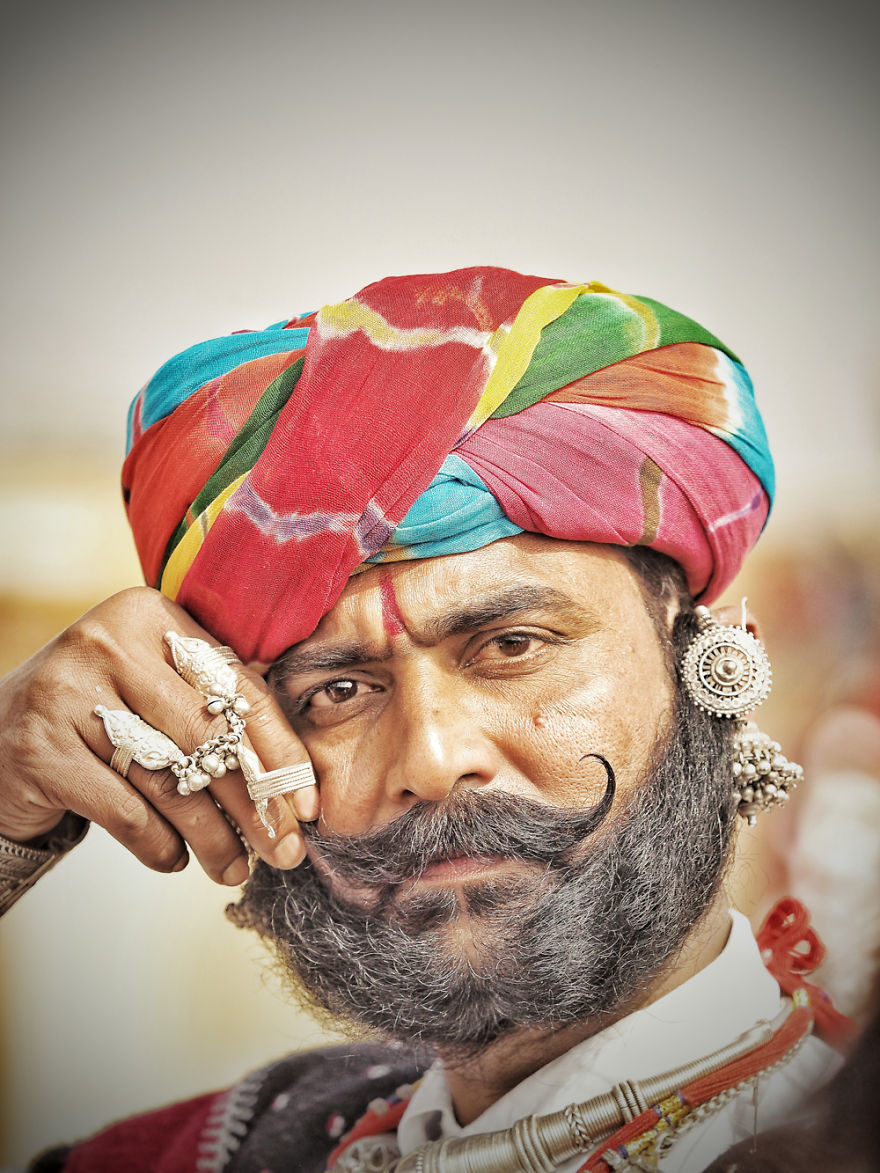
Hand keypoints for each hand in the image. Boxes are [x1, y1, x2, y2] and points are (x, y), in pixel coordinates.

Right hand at [0, 587, 317, 884]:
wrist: (1, 734)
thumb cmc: (104, 712)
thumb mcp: (157, 687)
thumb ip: (219, 704)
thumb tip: (298, 779)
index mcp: (150, 615)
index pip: (236, 689)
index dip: (280, 752)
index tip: (307, 804)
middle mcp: (107, 641)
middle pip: (208, 735)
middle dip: (254, 803)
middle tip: (283, 849)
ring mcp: (67, 692)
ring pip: (168, 778)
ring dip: (212, 835)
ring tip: (235, 869)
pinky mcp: (40, 748)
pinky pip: (124, 809)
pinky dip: (158, 844)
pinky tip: (175, 859)